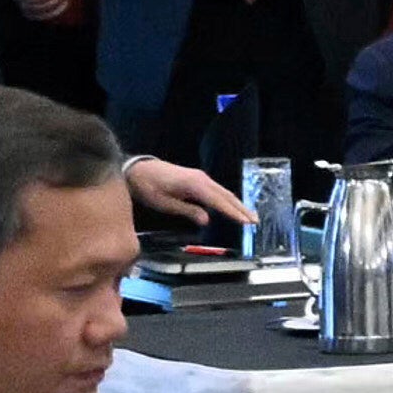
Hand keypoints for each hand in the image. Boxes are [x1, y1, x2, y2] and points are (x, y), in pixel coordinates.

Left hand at [123, 154, 246, 235]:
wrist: (137, 169)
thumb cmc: (148, 187)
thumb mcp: (164, 203)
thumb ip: (187, 210)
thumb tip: (207, 220)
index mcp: (194, 185)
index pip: (219, 201)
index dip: (233, 213)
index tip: (247, 223)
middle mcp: (201, 179)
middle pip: (226, 195)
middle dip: (241, 209)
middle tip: (255, 222)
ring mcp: (200, 177)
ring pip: (223, 192)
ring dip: (237, 204)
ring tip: (249, 216)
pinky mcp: (197, 179)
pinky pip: (217, 190)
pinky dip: (227, 200)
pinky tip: (232, 206)